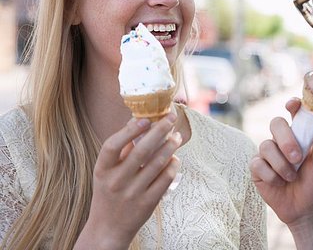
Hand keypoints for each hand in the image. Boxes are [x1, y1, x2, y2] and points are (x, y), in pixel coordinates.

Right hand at [75, 113, 181, 249]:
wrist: (108, 228)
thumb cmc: (109, 191)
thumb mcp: (106, 171)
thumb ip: (121, 149)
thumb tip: (139, 120)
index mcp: (102, 170)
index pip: (112, 146)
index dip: (128, 131)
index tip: (145, 119)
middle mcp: (116, 181)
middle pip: (141, 151)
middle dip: (159, 131)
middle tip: (171, 118)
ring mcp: (132, 193)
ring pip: (157, 163)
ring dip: (171, 146)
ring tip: (177, 136)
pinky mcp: (147, 203)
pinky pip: (165, 179)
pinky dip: (173, 165)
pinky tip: (175, 157)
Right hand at [250, 98, 312, 225]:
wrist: (306, 211)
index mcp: (299, 134)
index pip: (293, 113)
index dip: (292, 105)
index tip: (293, 105)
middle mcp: (281, 140)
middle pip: (276, 123)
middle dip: (286, 140)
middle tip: (297, 158)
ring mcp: (268, 154)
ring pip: (265, 145)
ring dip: (281, 164)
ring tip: (292, 177)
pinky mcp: (257, 169)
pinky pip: (257, 164)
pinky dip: (271, 175)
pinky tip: (279, 183)